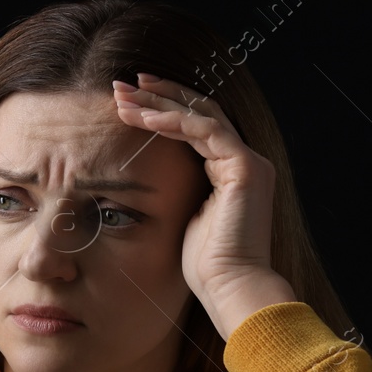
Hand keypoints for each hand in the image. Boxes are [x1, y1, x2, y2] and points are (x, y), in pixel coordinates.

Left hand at [110, 74, 277, 311]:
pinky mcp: (244, 167)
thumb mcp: (183, 218)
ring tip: (124, 96)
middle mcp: (243, 160)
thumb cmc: (205, 266)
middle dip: (158, 95)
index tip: (130, 101)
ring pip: (200, 114)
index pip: (196, 125)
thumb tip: (145, 183)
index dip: (163, 108)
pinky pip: (204, 131)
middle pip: (198, 111)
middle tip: (123, 84)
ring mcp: (248, 161)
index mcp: (230, 171)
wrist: (230, 287)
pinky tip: (144, 117)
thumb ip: (176, 192)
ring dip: (159, 102)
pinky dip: (173, 121)